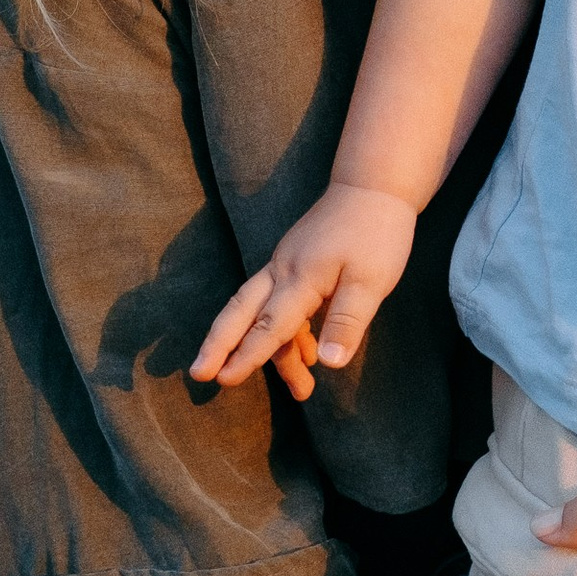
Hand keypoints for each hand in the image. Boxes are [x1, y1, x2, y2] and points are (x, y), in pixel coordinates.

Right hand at [190, 183, 417, 394]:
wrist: (373, 185)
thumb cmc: (376, 232)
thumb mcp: (371, 282)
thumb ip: (347, 322)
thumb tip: (329, 364)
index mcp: (299, 278)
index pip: (268, 326)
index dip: (246, 356)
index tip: (222, 380)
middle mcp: (283, 271)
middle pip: (241, 312)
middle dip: (220, 345)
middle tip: (200, 374)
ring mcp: (286, 264)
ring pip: (262, 310)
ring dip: (273, 350)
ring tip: (300, 390)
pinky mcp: (295, 263)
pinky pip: (279, 302)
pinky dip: (288, 331)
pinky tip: (308, 353)